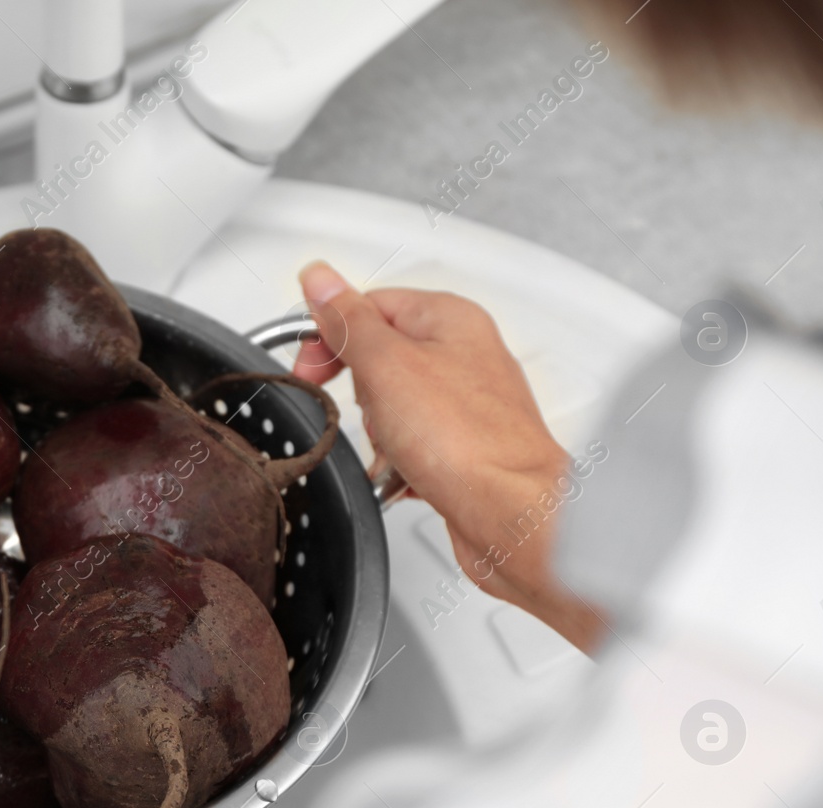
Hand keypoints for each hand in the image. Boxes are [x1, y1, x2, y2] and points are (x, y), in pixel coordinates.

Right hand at [293, 262, 603, 650]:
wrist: (510, 515)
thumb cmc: (467, 442)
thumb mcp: (386, 365)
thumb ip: (349, 321)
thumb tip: (319, 279)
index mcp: (449, 318)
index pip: (368, 304)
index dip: (332, 335)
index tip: (312, 366)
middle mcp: (465, 355)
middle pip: (379, 358)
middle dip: (362, 394)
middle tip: (371, 410)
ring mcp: (467, 403)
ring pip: (393, 407)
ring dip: (380, 434)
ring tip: (396, 447)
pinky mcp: (465, 447)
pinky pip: (412, 446)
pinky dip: (400, 463)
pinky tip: (406, 474)